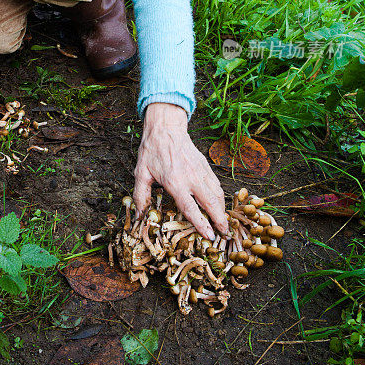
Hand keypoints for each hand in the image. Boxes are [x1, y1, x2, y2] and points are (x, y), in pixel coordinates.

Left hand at [133, 102, 227, 239]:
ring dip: (222, 210)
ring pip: (217, 194)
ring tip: (223, 223)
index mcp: (175, 182)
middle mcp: (191, 178)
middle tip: (225, 234)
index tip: (210, 236)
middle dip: (220, 220)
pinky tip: (219, 205)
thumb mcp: (141, 173)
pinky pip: (216, 184)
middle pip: (211, 203)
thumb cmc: (152, 151)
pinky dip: (220, 197)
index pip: (191, 208)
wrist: (165, 128)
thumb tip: (139, 215)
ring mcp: (200, 171)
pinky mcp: (205, 166)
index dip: (201, 224)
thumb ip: (140, 195)